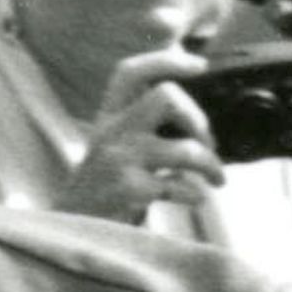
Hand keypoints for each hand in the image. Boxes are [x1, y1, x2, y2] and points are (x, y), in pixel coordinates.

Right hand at [59, 49, 225, 222]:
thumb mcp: (118, 149)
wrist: (74, 231)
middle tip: (207, 144)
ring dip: (211, 165)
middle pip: (166, 97)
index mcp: (110, 118)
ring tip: (216, 179)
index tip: (199, 64)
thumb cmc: (107, 190)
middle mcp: (111, 132)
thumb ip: (146, 128)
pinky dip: (196, 194)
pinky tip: (192, 198)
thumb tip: (196, 117)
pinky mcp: (128, 190)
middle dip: (199, 119)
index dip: (166, 60)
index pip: (131, 72)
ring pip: (185, 148)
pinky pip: (181, 186)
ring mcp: (119, 160)